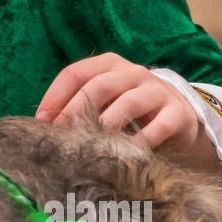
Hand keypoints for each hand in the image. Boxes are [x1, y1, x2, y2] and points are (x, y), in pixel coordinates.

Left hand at [35, 52, 216, 172]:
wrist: (180, 118)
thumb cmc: (130, 112)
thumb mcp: (104, 103)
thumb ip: (79, 107)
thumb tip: (43, 127)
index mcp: (109, 65)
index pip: (75, 73)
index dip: (55, 97)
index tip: (42, 123)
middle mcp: (133, 72)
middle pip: (99, 86)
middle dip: (76, 111)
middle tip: (64, 137)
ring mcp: (157, 91)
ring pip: (128, 103)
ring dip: (107, 125)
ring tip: (93, 146)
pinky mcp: (178, 113)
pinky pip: (159, 127)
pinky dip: (141, 142)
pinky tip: (127, 156)